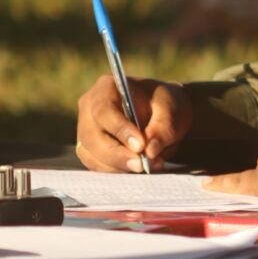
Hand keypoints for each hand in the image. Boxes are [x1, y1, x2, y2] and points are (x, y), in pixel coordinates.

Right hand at [76, 75, 191, 172]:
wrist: (163, 115)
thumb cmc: (164, 105)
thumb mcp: (171, 110)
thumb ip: (163, 128)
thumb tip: (150, 151)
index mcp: (106, 87)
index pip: (104, 110)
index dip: (119, 129)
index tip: (140, 145)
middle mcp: (89, 108)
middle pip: (92, 136)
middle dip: (117, 155)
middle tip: (143, 165)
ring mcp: (86, 130)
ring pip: (92, 155)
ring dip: (119, 166)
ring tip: (149, 165)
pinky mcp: (89, 149)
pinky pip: (96, 165)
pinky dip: (116, 171)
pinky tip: (138, 167)